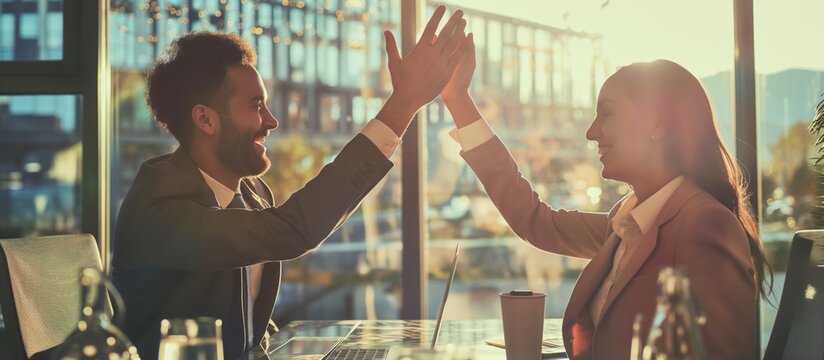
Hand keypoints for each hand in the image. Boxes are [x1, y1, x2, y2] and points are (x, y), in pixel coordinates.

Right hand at [376, 6, 470, 135]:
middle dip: (453, 21)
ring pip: (454, 44)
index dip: (437, 16)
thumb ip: (391, 45)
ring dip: (460, 31)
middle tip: (459, 11)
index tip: (442, 8)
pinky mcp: (447, 73)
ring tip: (464, 22)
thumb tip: (386, 31)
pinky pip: (457, 57)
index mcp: (420, 49)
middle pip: (446, 33)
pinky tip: (467, 40)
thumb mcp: (394, 62)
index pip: (431, 28)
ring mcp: (441, 64)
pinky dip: (462, 47)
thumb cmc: (399, 81)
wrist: (408, 99)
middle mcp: (432, 55)